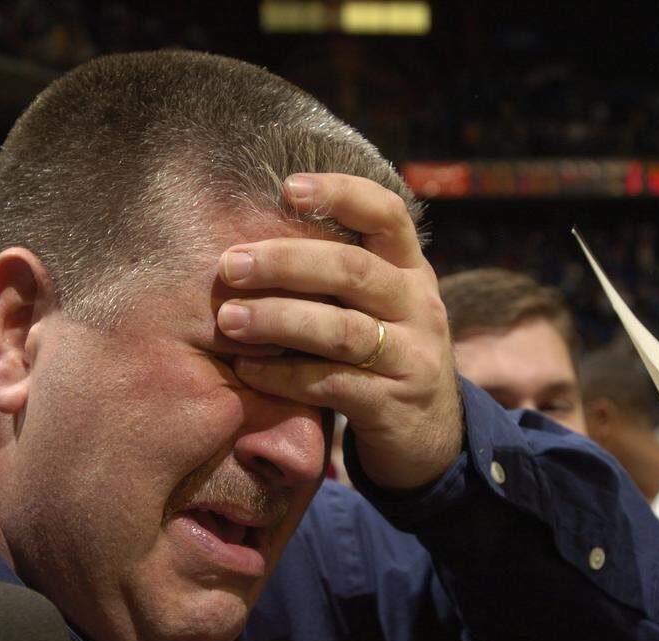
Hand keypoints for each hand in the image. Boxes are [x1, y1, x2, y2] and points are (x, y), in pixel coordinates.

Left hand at [216, 173, 462, 489]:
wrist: (429, 435)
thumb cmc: (382, 355)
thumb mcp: (378, 306)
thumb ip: (337, 274)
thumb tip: (254, 236)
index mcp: (410, 269)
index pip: (387, 214)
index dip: (341, 194)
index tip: (287, 188)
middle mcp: (418, 305)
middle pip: (353, 270)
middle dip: (285, 263)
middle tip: (230, 266)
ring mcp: (411, 356)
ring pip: (341, 330)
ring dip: (278, 320)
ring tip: (229, 320)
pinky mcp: (392, 404)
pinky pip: (330, 383)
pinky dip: (283, 375)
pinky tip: (247, 368)